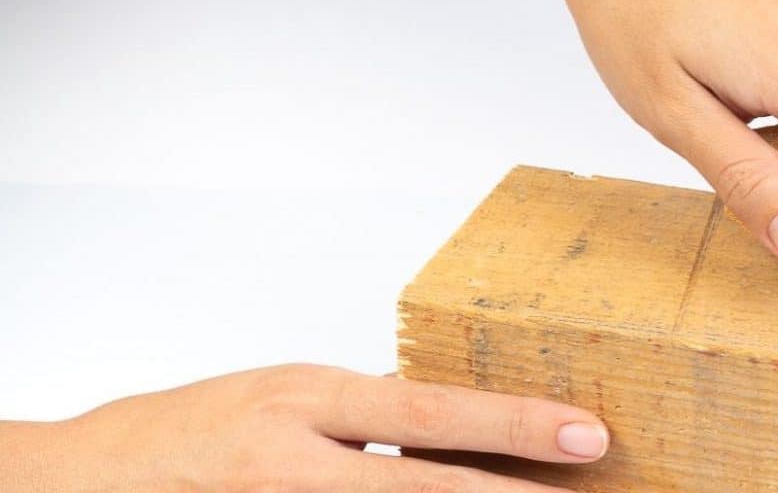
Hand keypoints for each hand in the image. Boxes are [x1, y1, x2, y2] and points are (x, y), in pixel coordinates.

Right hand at [0, 364, 608, 491]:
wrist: (85, 481)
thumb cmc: (197, 430)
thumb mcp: (287, 398)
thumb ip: (365, 417)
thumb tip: (457, 432)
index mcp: (306, 399)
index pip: (431, 411)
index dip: (514, 423)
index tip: (587, 433)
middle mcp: (294, 460)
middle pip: (423, 487)